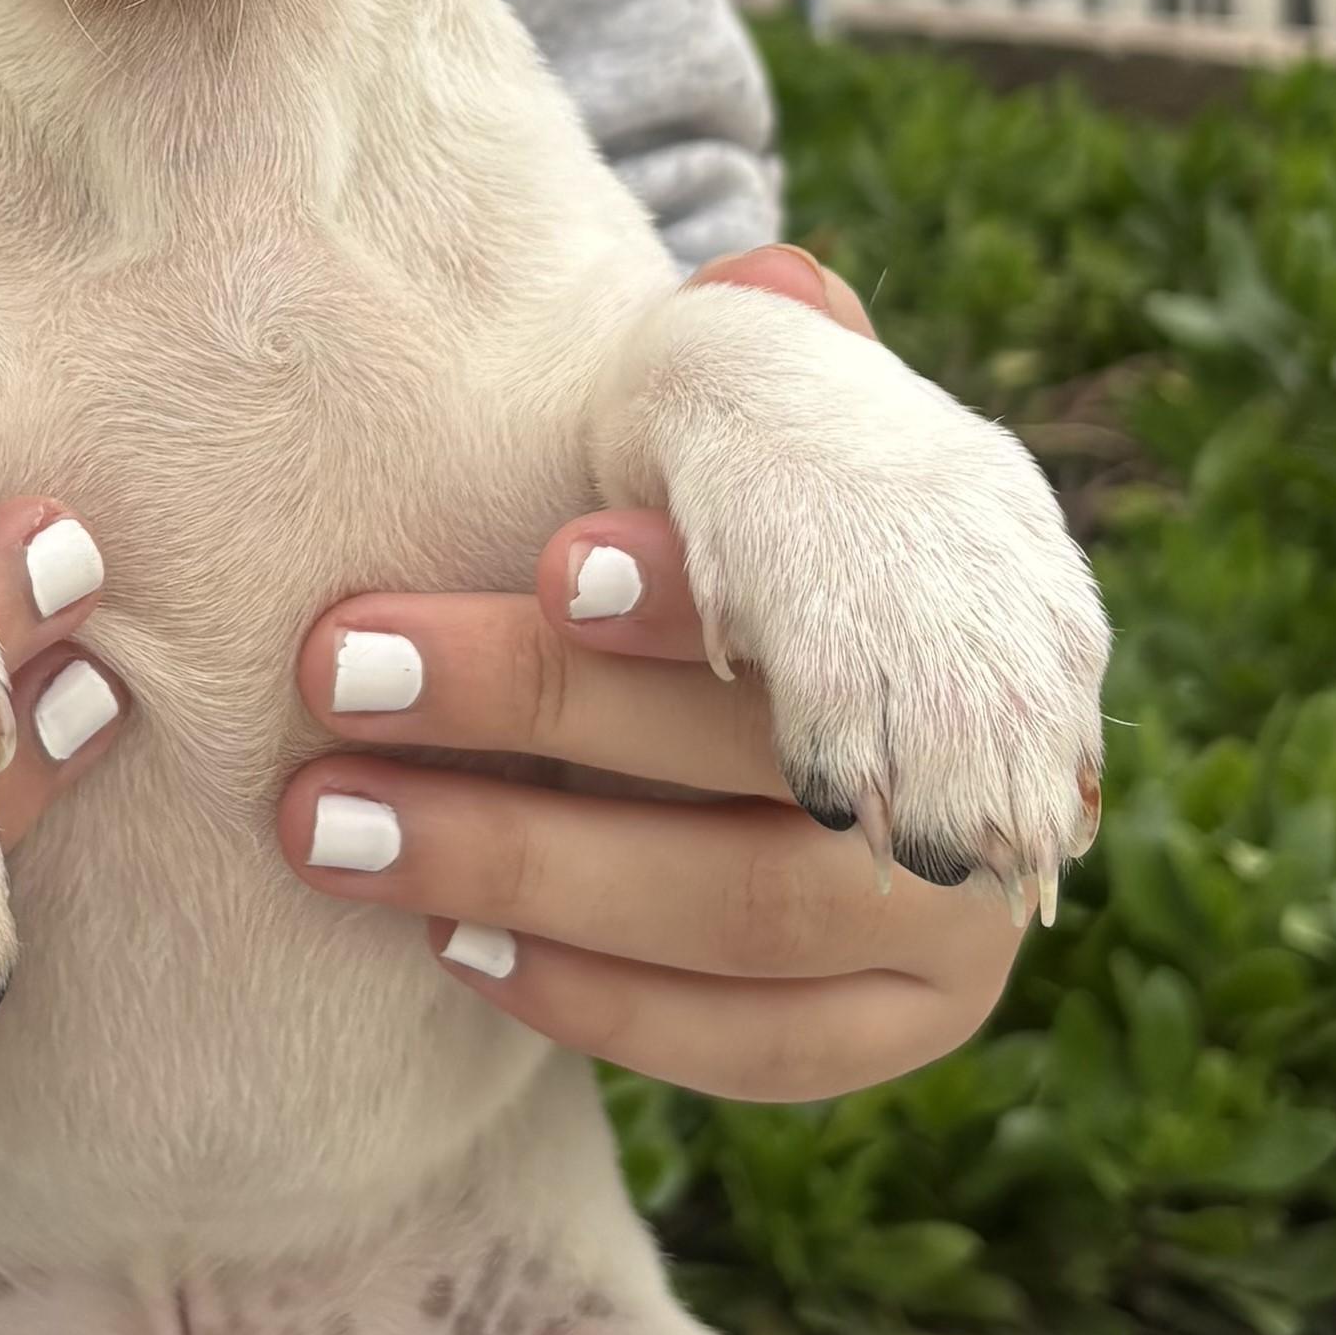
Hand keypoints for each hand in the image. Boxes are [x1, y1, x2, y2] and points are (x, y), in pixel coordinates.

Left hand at [276, 249, 1032, 1101]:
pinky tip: (447, 945)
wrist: (803, 695)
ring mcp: (961, 923)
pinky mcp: (892, 1034)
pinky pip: (741, 1047)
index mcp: (991, 592)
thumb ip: (764, 364)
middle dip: (535, 715)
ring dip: (516, 866)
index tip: (553, 559)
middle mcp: (1007, 769)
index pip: (856, 597)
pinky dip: (590, 997)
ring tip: (328, 819)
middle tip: (335, 671)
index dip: (701, 592)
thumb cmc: (733, 539)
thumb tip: (774, 287)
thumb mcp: (758, 428)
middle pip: (765, 765)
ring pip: (742, 916)